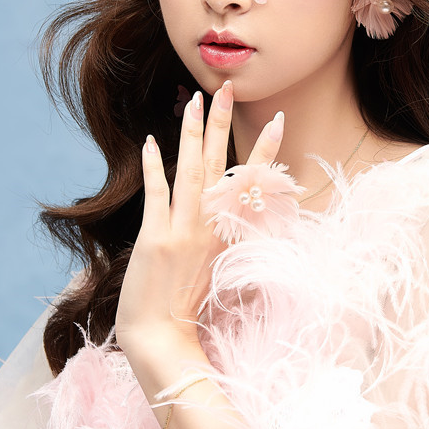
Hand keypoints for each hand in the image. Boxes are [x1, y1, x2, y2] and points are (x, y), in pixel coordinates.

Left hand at [115, 81, 283, 361]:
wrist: (162, 340)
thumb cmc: (188, 314)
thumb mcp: (218, 275)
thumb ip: (225, 244)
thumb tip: (233, 220)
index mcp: (229, 236)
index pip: (251, 183)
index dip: (265, 150)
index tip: (277, 120)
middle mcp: (211, 229)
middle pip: (220, 165)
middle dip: (222, 123)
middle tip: (226, 89)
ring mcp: (183, 232)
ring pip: (192, 170)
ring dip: (193, 132)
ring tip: (194, 99)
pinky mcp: (156, 238)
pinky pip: (157, 193)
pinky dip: (155, 166)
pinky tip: (152, 141)